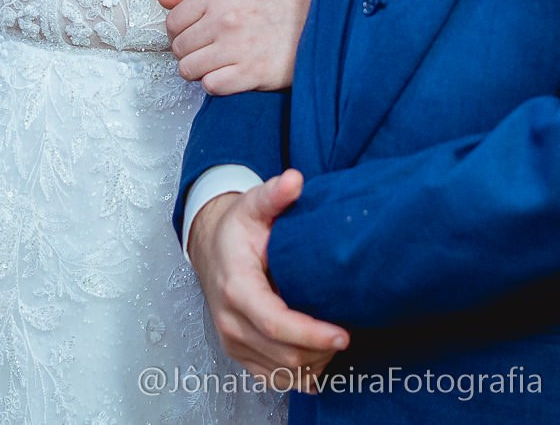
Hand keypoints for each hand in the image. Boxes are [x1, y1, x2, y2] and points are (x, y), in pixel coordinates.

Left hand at [159, 0, 313, 93]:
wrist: (319, 22)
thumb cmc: (279, 1)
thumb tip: (162, 0)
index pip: (174, 20)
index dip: (179, 30)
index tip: (193, 34)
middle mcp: (224, 21)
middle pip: (179, 47)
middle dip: (189, 51)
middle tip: (209, 49)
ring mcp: (236, 49)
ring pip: (189, 69)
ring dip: (199, 70)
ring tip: (217, 64)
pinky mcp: (249, 74)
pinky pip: (211, 86)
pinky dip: (216, 83)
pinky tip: (230, 74)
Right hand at [187, 171, 347, 387]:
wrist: (211, 248)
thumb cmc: (237, 230)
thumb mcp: (254, 205)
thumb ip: (274, 193)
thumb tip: (294, 180)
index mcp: (236, 288)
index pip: (276, 323)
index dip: (312, 333)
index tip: (343, 333)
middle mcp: (231, 321)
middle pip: (284, 354)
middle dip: (321, 349)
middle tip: (348, 331)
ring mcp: (233, 341)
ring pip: (281, 371)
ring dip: (314, 362)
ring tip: (335, 339)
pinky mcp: (239, 353)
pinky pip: (272, 378)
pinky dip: (300, 374)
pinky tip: (320, 358)